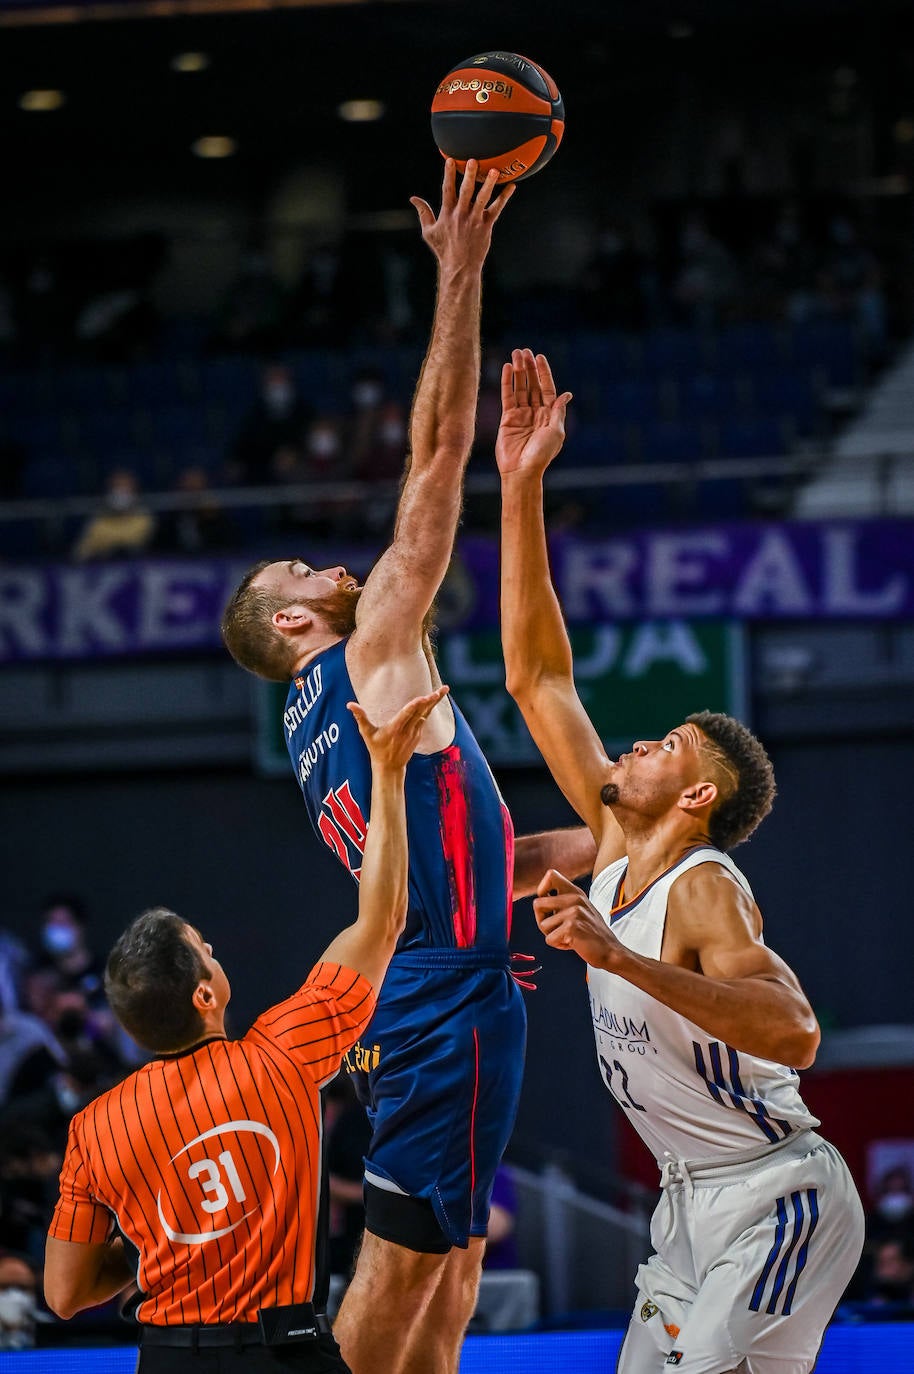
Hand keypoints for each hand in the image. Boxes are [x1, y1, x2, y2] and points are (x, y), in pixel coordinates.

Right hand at [348, 685, 449, 770]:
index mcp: (395, 728)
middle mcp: (407, 730)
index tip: (424, 697)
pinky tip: (435, 698)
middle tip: (441, 690)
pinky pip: (424, 719)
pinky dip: (430, 708)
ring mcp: (414, 733)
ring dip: (434, 702)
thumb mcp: (366, 734)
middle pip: (421, 712)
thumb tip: (350, 704)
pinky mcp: (418, 735)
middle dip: (431, 700)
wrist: (389, 767)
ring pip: (426, 714)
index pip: (407, 714)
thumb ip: (360, 717)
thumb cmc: (376, 749)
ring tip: (443, 690)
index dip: (415, 705)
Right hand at [410, 159, 513, 271]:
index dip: (448, 174)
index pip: (447, 190)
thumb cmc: (443, 250)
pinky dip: (504, 197)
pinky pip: (497, 209)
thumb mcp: (429, 232)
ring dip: (489, 184)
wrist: (460, 268)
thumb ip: (423, 213)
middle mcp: (461, 215)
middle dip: (469, 175)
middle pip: (466, 191)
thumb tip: (413, 198)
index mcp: (447, 214)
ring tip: (494, 170)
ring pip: (482, 198)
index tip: (450, 160)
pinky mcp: (486, 226)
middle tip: (473, 160)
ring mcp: (474, 220)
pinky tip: (512, 186)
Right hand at [496, 349, 572, 476]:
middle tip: (524, 351)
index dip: (543, 372)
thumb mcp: (555, 432)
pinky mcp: (507, 419)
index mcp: (549, 415)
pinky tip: (507, 369)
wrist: (521, 471)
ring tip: (516, 354)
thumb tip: (567, 394)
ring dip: (518, 371)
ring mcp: (521, 415)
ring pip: (520, 388)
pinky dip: (507, 383)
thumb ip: (558, 411)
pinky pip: (507, 397)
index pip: (546, 388)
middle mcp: (536, 412)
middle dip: (529, 368)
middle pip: (532, 385)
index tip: (539, 357)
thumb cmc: (541, 455)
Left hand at [533, 869, 619, 967]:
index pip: (551, 875)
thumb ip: (564, 901)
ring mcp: (574, 912)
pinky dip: (558, 945)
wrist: (611, 951)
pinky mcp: (571, 927)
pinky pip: (549, 939)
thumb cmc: (592, 933)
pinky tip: (572, 943)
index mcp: (576, 892)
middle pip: (537, 903)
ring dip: (552, 935)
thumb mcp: (581, 909)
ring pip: (542, 924)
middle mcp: (575, 898)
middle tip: (557, 928)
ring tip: (569, 936)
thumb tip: (538, 901)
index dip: (542, 890)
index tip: (549, 905)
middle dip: (542, 920)